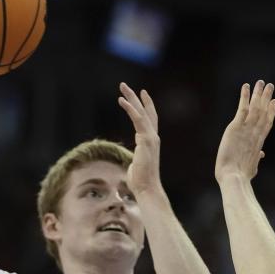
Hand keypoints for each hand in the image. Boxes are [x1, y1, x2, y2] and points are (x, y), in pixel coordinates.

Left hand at [117, 82, 162, 196]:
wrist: (147, 188)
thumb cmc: (140, 181)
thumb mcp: (136, 165)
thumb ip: (136, 159)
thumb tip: (133, 161)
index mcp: (151, 142)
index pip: (150, 119)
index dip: (146, 106)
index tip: (141, 94)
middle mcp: (153, 137)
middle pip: (146, 112)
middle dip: (136, 97)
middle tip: (124, 85)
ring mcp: (151, 138)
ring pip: (141, 112)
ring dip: (132, 98)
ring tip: (122, 87)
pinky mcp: (146, 140)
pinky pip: (137, 119)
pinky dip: (130, 109)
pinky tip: (121, 100)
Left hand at [214, 80, 274, 182]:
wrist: (234, 178)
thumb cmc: (241, 176)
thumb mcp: (252, 167)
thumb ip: (257, 158)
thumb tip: (262, 154)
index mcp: (258, 142)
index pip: (267, 123)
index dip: (271, 112)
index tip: (274, 102)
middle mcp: (255, 133)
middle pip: (263, 112)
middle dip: (267, 98)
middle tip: (270, 86)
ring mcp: (247, 129)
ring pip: (255, 107)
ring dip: (258, 94)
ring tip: (261, 82)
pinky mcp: (236, 127)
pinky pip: (242, 108)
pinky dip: (244, 97)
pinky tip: (246, 86)